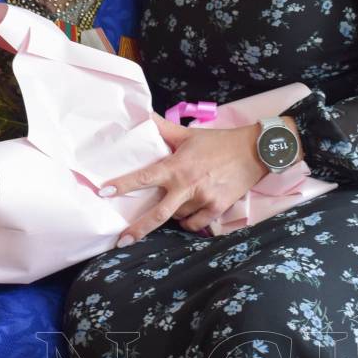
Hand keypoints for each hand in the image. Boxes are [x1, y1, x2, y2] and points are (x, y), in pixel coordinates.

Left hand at [101, 118, 266, 244]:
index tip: (104, 192)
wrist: (254, 151)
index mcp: (176, 166)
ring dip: (172, 214)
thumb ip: (163, 129)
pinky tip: (189, 211)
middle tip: (121, 240)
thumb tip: (143, 116)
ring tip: (176, 202)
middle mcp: (187, 185)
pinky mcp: (217, 209)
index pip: (144, 177)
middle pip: (158, 214)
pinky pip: (195, 224)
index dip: (123, 185)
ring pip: (177, 218)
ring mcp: (203, 199)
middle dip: (138, 229)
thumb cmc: (218, 142)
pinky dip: (188, 221)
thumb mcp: (188, 134)